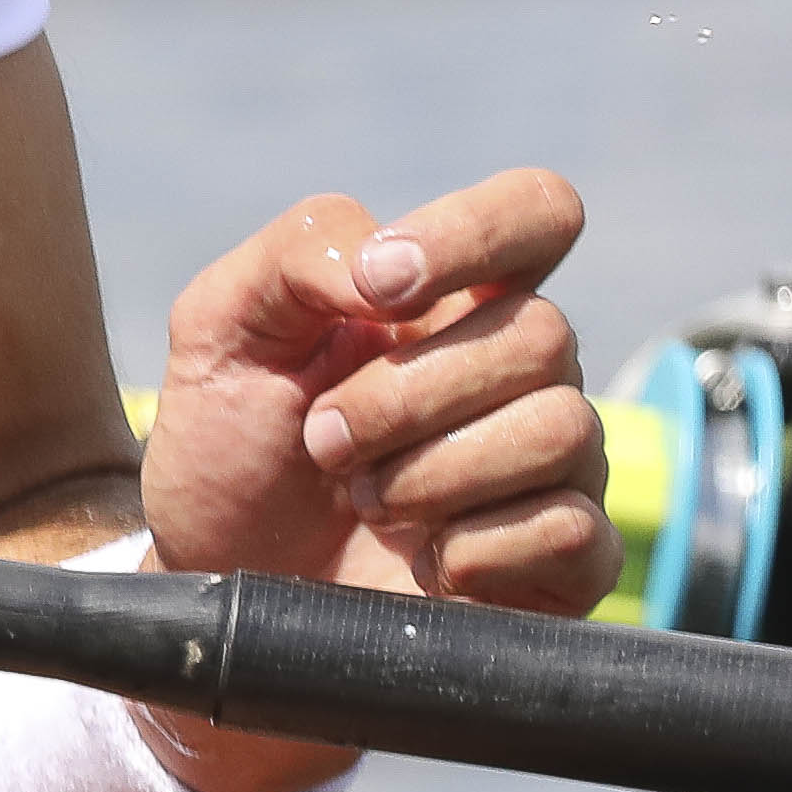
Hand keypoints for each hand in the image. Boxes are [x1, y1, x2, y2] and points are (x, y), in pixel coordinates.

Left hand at [132, 167, 609, 791]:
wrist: (222, 580)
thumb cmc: (233, 446)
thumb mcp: (222, 328)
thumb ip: (299, 256)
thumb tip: (390, 273)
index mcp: (452, 294)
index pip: (539, 211)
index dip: (477, 233)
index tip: (381, 286)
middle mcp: (520, 370)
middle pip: (542, 335)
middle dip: (406, 394)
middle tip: (325, 441)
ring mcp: (554, 465)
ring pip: (562, 427)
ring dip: (432, 470)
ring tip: (366, 499)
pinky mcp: (565, 562)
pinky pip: (569, 529)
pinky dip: (470, 547)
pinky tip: (420, 560)